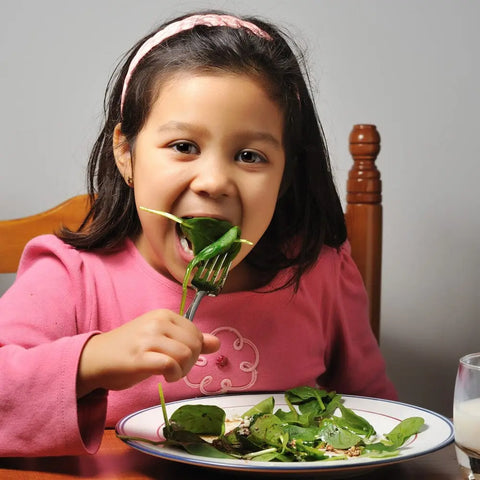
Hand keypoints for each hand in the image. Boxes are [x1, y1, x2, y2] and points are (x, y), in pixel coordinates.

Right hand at [76, 309, 219, 397]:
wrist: (95, 359)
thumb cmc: (130, 349)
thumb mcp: (162, 339)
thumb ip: (188, 340)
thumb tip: (217, 343)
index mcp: (164, 315)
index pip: (195, 333)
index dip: (195, 350)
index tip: (181, 359)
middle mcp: (157, 322)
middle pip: (194, 344)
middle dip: (191, 362)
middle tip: (176, 369)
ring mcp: (148, 338)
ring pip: (186, 354)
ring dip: (183, 370)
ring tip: (170, 373)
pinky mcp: (139, 357)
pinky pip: (170, 364)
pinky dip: (173, 374)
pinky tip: (165, 376)